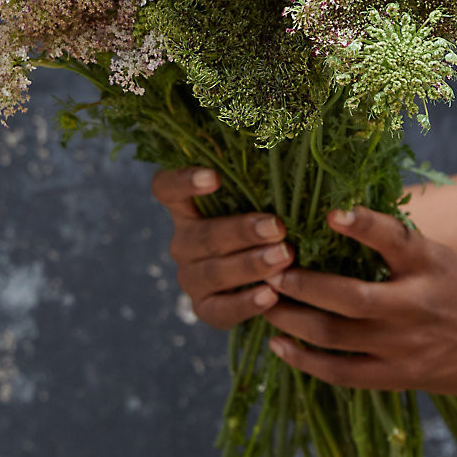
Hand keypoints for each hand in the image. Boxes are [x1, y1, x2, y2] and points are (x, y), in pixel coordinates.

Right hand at [150, 167, 295, 329]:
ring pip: (212, 272)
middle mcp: (184, 242)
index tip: (214, 177)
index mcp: (187, 209)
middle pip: (201, 236)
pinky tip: (271, 295)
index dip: (183, 181)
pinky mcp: (205, 309)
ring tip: (284, 257)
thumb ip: (263, 185)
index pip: (166, 189)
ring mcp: (191, 278)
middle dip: (242, 231)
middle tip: (277, 227)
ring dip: (250, 265)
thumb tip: (290, 146)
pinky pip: (221, 310)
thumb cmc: (267, 227)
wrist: (269, 281)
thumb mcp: (259, 203)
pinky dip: (246, 303)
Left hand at [264, 206, 456, 397]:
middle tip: (267, 267)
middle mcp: (413, 308)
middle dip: (301, 283)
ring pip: (333, 336)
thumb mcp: (436, 254)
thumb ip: (392, 238)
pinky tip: (279, 344)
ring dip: (291, 318)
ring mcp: (402, 348)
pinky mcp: (395, 378)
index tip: (330, 213)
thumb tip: (334, 213)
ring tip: (262, 300)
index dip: (362, 224)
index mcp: (426, 267)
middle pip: (347, 298)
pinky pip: (340, 374)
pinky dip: (305, 361)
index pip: (394, 239)